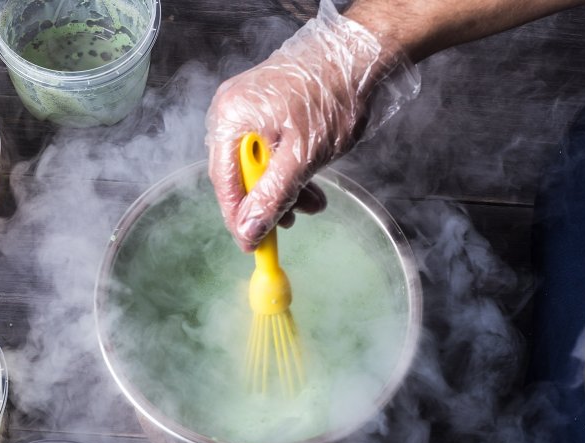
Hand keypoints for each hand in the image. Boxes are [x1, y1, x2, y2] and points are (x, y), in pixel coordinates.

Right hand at [205, 1, 413, 251]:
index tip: (252, 244)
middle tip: (293, 222)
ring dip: (284, 190)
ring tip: (313, 202)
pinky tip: (311, 183)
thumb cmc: (332, 95)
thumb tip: (248, 230)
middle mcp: (233, 112)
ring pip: (258, 166)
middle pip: (240, 175)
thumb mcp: (302, 157)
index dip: (238, 217)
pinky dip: (289, 171)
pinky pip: (270, 150)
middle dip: (269, 203)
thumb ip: (272, 197)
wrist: (360, 56)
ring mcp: (249, 109)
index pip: (224, 182)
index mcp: (231, 118)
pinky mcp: (268, 111)